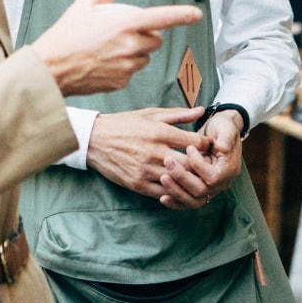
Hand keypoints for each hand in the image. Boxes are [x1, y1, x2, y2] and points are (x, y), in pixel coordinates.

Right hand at [32, 0, 202, 97]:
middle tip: (127, 34)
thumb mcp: (79, 6)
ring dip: (135, 53)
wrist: (50, 69)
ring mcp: (128, 66)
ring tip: (109, 51)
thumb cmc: (63, 36)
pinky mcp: (122, 83)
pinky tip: (102, 66)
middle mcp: (132, 45)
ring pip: (143, 58)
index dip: (183, 14)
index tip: (196, 14)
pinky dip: (122, 69)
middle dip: (147, 37)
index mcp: (126, 24)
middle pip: (155, 41)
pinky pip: (130, 73)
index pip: (163, 17)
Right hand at [85, 107, 210, 207]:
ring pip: (179, 179)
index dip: (206, 144)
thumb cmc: (124, 124)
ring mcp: (146, 170)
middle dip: (202, 164)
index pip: (195, 142)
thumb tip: (201, 111)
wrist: (94, 140)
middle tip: (207, 163)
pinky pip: (163, 192)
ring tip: (195, 174)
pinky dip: (174, 189)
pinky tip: (177, 184)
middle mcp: (154, 152)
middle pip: (191, 163)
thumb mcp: (151, 114)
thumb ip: (178, 114)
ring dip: (189, 178)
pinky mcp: (137, 184)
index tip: (207, 145)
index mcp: (159, 132)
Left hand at [163, 110, 243, 208]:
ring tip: (162, 177)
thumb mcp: (226, 127)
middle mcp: (222, 184)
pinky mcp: (200, 192)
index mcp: (230, 169)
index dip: (198, 165)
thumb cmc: (222, 127)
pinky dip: (175, 202)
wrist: (219, 132)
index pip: (213, 177)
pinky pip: (187, 203)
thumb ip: (226, 136)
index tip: (188, 148)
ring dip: (176, 191)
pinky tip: (162, 197)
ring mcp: (211, 190)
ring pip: (194, 201)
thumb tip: (222, 147)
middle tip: (168, 161)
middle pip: (201, 191)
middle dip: (183, 177)